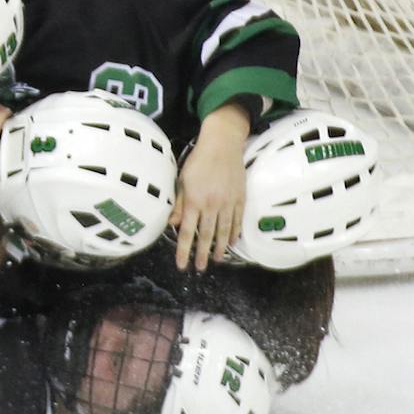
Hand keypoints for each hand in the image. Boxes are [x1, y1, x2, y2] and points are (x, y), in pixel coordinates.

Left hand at [170, 103, 250, 271]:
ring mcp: (228, 203)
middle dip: (201, 254)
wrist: (222, 146)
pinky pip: (237, 221)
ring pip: (224, 231)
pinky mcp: (241, 199)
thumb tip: (172, 224)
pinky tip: (232, 242)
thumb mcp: (182, 180)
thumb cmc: (198, 161)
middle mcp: (211, 205)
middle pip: (206, 236)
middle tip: (199, 268)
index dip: (183, 250)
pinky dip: (234, 233)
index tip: (182, 264)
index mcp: (194, 200)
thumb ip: (178, 203)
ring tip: (216, 260)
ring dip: (220, 248)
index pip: (187, 231)